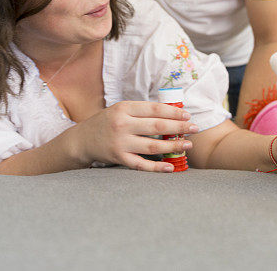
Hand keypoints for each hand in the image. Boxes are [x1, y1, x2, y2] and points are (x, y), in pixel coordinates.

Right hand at [71, 100, 198, 171]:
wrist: (82, 140)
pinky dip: (157, 167)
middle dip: (179, 127)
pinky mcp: (118, 158)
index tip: (187, 114)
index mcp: (124, 108)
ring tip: (188, 144)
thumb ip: (142, 111)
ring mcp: (120, 143)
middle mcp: (122, 124)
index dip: (173, 111)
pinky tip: (170, 167)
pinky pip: (141, 164)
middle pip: (157, 126)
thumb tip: (172, 112)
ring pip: (152, 146)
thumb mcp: (121, 110)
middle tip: (194, 128)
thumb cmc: (107, 122)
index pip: (154, 109)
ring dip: (173, 145)